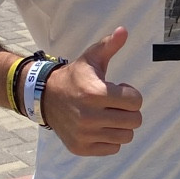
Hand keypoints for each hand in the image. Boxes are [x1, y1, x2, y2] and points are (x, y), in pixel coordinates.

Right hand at [38, 27, 143, 156]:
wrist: (43, 97)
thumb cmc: (74, 77)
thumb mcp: (91, 59)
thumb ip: (109, 45)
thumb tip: (124, 30)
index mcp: (96, 94)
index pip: (136, 102)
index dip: (131, 94)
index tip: (117, 89)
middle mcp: (90, 117)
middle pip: (134, 121)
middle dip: (129, 111)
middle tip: (114, 104)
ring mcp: (85, 134)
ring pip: (126, 137)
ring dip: (121, 126)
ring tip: (108, 115)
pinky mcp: (81, 147)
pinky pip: (113, 148)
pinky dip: (110, 139)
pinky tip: (99, 127)